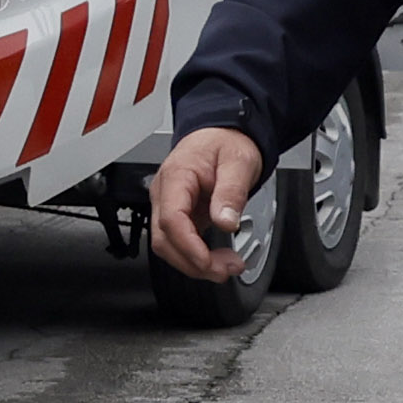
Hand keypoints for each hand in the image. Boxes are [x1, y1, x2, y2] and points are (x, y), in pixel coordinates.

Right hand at [145, 124, 270, 279]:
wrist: (222, 133)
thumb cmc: (226, 143)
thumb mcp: (239, 162)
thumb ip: (231, 192)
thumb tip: (226, 222)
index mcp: (177, 176)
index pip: (171, 219)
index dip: (187, 246)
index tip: (208, 261)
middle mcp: (165, 193)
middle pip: (164, 240)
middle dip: (193, 262)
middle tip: (226, 270)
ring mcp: (168, 205)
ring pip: (168, 246)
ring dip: (194, 264)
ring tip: (226, 267)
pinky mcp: (177, 215)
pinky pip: (178, 242)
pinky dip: (195, 257)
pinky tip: (215, 260)